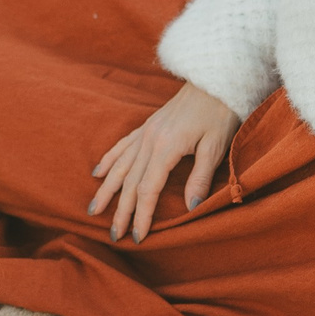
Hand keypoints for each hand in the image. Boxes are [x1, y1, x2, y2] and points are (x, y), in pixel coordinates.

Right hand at [87, 80, 240, 242]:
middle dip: (120, 211)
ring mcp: (145, 132)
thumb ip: (200, 177)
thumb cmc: (220, 112)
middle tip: (113, 235)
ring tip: (94, 209)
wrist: (215, 79)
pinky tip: (98, 173)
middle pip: (129, 182)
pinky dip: (108, 160)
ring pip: (120, 166)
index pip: (147, 189)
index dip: (141, 215)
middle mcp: (149, 140)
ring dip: (107, 190)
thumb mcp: (216, 146)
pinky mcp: (148, 126)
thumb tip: (190, 207)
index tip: (136, 237)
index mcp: (165, 148)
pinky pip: (121, 146)